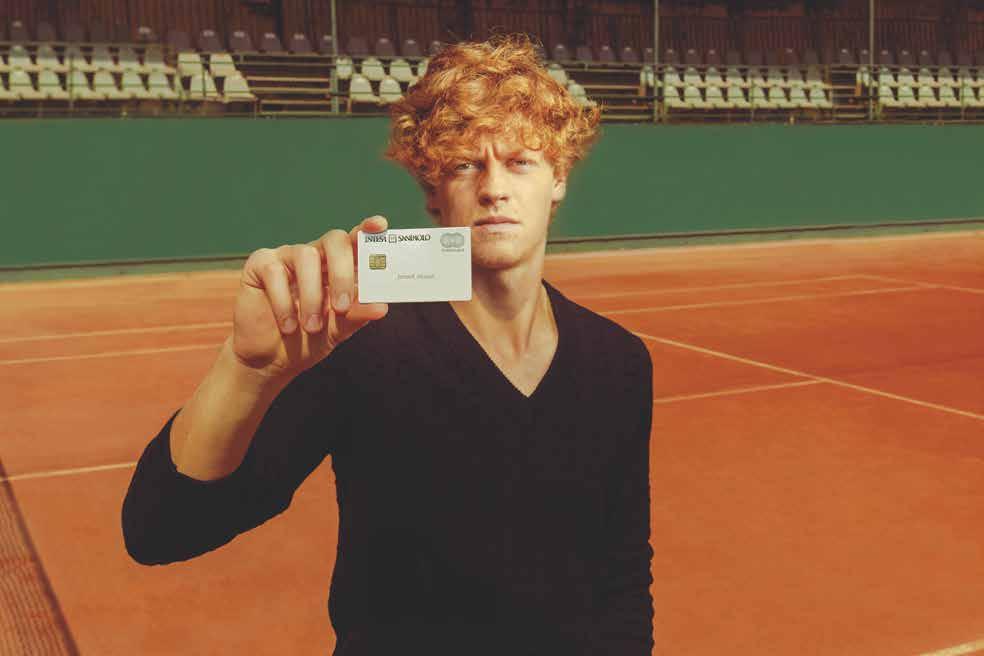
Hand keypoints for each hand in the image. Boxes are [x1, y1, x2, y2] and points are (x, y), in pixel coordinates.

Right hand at [231, 215, 388, 381]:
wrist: (270, 360)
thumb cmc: (308, 339)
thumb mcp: (338, 329)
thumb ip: (357, 315)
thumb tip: (382, 306)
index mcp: (339, 267)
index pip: (356, 241)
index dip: (367, 230)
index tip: (380, 225)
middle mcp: (315, 256)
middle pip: (334, 240)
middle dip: (342, 273)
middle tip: (341, 307)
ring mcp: (287, 258)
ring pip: (306, 256)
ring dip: (312, 296)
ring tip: (311, 326)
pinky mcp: (260, 265)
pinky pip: (275, 272)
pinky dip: (284, 302)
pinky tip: (288, 325)